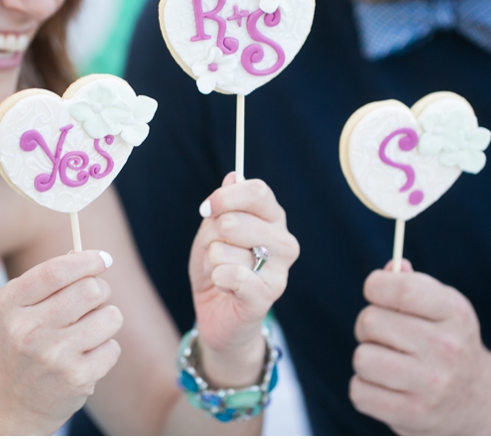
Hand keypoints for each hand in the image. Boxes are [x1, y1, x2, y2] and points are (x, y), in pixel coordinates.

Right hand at [0, 251, 122, 432]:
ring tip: (86, 334)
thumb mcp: (19, 309)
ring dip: (106, 321)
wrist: (11, 404)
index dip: (86, 260)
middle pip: (91, 289)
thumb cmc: (22, 345)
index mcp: (9, 305)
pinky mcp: (76, 378)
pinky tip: (84, 359)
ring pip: (110, 316)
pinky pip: (113, 347)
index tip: (103, 259)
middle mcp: (27, 330)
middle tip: (93, 302)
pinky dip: (105, 350)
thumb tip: (89, 255)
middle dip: (100, 291)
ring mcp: (52, 356)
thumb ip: (49, 279)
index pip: (56, 271)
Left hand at [189, 173, 299, 384]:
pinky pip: (233, 275)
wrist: (216, 314)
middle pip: (236, 220)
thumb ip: (222, 207)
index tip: (207, 209)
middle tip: (216, 251)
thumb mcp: (211, 232)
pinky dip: (218, 279)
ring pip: (226, 249)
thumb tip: (233, 176)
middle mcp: (283, 240)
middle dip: (212, 237)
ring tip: (223, 272)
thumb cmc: (217, 267)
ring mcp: (280, 269)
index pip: (258, 191)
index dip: (226, 197)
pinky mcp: (269, 295)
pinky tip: (225, 287)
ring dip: (213, 262)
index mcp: (272, 218)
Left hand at [350, 260, 490, 434]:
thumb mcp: (443, 308)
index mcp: (455, 313)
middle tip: (383, 335)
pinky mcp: (413, 415)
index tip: (376, 291)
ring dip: (366, 359)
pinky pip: (359, 391)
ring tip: (386, 362)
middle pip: (371, 321)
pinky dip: (364, 388)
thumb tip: (390, 268)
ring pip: (362, 358)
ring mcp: (431, 385)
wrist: (479, 401)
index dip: (376, 285)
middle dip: (368, 325)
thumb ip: (411, 284)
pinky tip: (386, 386)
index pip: (401, 289)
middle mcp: (447, 348)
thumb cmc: (448, 343)